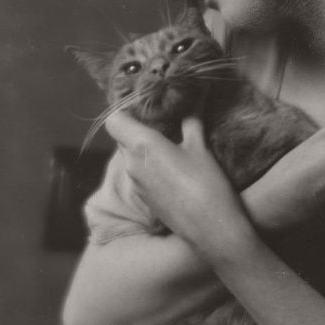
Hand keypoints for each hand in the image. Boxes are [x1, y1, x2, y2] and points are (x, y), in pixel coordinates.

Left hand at [104, 110, 253, 261]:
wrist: (211, 230)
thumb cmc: (206, 183)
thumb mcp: (200, 146)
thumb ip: (192, 119)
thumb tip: (198, 95)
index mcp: (141, 146)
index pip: (113, 121)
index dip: (126, 112)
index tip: (147, 107)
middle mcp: (132, 164)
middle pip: (122, 137)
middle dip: (138, 128)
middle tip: (163, 121)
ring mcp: (136, 184)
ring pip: (130, 156)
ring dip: (144, 148)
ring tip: (170, 143)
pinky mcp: (144, 199)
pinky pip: (138, 174)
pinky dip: (149, 166)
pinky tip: (173, 168)